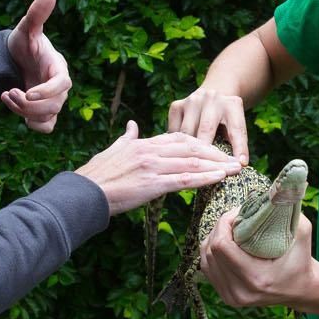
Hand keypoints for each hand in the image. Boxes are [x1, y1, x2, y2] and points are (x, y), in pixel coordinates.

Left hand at [4, 0, 70, 133]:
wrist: (18, 59)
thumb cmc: (25, 43)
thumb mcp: (27, 28)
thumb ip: (37, 14)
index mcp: (58, 67)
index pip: (62, 84)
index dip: (47, 91)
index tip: (27, 91)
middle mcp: (60, 87)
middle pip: (54, 105)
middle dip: (28, 104)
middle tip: (8, 93)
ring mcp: (54, 101)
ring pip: (47, 116)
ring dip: (24, 112)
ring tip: (6, 96)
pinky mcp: (45, 111)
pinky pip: (46, 127)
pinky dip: (32, 124)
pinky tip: (15, 107)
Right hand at [75, 120, 244, 214]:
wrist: (84, 192)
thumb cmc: (96, 176)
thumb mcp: (113, 150)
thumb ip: (127, 137)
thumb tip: (132, 126)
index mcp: (143, 143)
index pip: (179, 138)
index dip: (201, 143)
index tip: (216, 149)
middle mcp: (151, 151)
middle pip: (192, 148)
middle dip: (215, 153)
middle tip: (233, 159)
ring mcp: (153, 166)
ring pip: (192, 163)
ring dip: (216, 166)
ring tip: (234, 169)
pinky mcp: (153, 184)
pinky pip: (185, 180)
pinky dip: (205, 178)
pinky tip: (219, 179)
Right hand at [167, 86, 248, 164]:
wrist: (215, 94)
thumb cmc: (227, 120)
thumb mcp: (235, 127)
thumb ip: (236, 143)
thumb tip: (237, 165)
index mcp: (232, 104)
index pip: (236, 129)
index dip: (239, 148)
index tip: (239, 165)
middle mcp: (211, 99)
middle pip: (207, 129)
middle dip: (207, 153)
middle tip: (208, 171)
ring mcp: (192, 101)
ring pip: (187, 132)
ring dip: (187, 151)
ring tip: (189, 167)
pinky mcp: (176, 106)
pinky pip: (174, 131)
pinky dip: (175, 144)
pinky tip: (177, 155)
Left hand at [199, 208, 314, 307]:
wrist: (302, 289)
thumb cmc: (302, 257)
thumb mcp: (302, 230)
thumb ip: (289, 206)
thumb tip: (281, 182)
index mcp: (257, 279)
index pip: (222, 246)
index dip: (224, 223)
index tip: (237, 213)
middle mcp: (240, 292)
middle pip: (211, 251)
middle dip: (219, 228)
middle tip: (234, 217)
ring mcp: (231, 298)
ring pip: (205, 258)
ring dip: (213, 238)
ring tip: (230, 229)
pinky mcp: (226, 297)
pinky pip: (207, 268)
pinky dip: (212, 252)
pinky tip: (225, 242)